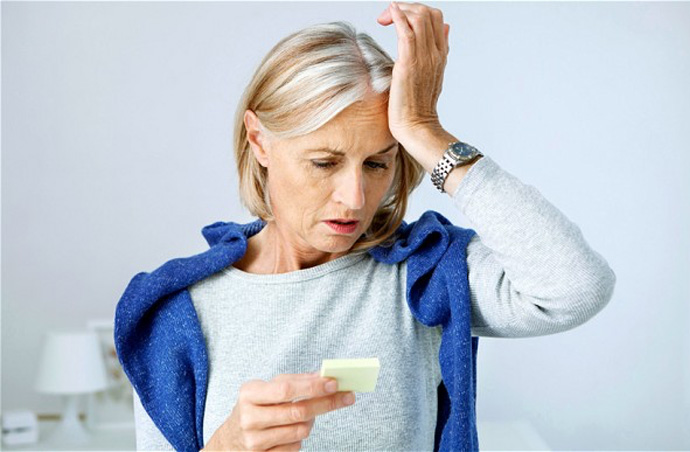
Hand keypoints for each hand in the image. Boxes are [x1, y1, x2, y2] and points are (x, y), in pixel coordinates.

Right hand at [202, 371, 355, 450]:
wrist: (231, 439)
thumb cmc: (256, 406)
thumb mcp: (267, 388)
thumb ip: (294, 381)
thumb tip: (324, 377)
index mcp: (249, 393)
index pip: (286, 390)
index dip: (313, 387)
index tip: (334, 383)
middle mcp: (249, 418)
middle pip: (298, 412)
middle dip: (326, 403)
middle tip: (347, 396)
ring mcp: (255, 441)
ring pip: (301, 431)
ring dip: (311, 421)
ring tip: (306, 415)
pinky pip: (295, 446)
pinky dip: (299, 437)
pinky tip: (291, 430)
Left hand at [377, 1, 449, 144]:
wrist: (417, 126)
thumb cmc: (419, 107)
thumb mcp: (434, 75)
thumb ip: (439, 51)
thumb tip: (446, 29)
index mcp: (441, 54)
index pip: (436, 18)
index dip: (417, 11)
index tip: (399, 19)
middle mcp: (435, 53)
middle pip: (428, 13)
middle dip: (407, 7)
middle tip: (388, 16)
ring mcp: (423, 58)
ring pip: (419, 18)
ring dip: (399, 10)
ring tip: (385, 17)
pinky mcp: (408, 64)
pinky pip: (406, 33)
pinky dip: (397, 18)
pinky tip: (389, 13)